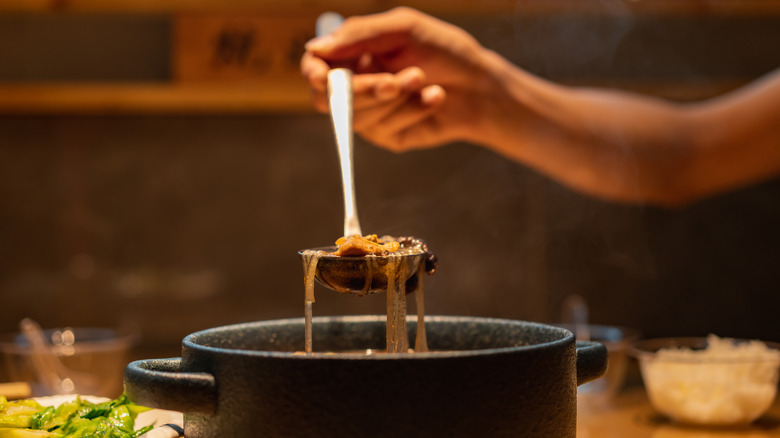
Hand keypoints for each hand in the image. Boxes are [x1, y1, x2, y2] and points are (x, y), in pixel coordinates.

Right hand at [301, 7, 499, 150]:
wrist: (480, 85)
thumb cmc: (444, 50)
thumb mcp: (403, 29)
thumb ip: (359, 35)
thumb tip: (314, 48)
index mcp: (353, 55)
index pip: (315, 67)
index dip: (314, 73)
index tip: (322, 77)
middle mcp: (356, 86)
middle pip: (329, 100)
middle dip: (363, 91)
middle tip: (396, 81)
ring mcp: (370, 114)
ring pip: (358, 117)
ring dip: (396, 98)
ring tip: (424, 80)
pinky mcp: (388, 136)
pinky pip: (385, 129)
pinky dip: (412, 111)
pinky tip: (434, 98)